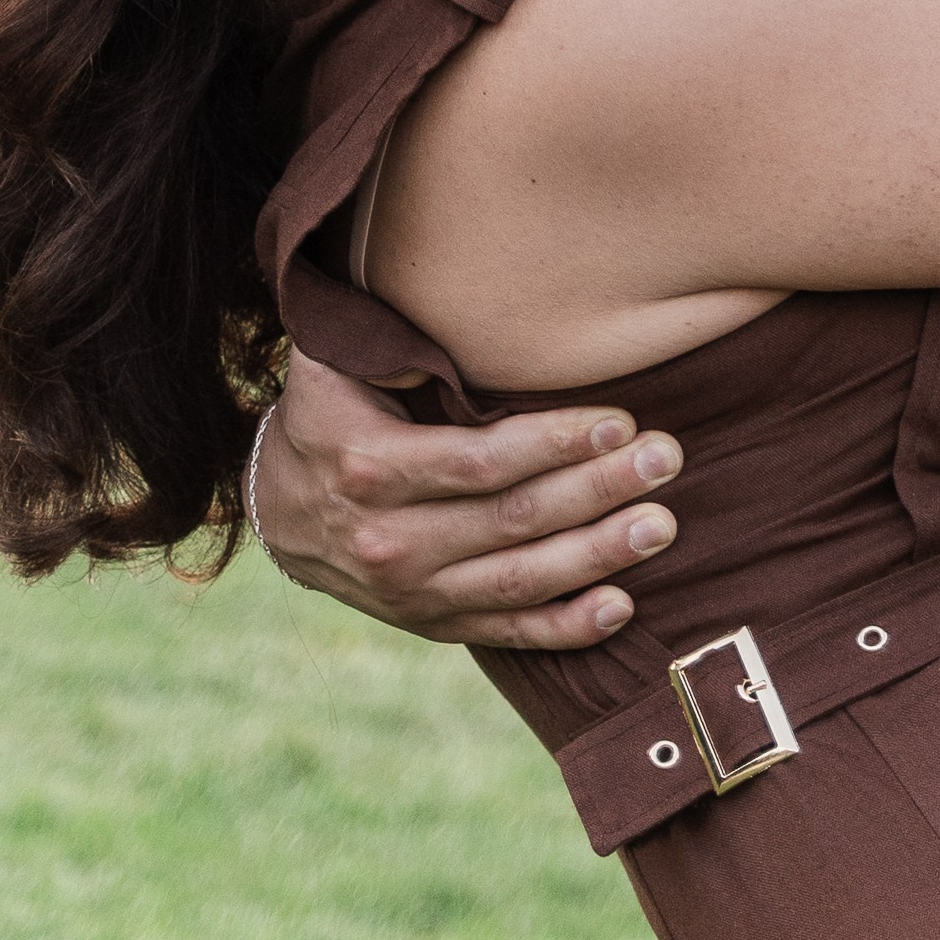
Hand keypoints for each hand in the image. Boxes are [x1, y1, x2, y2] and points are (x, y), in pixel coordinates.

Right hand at [251, 346, 685, 649]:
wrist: (274, 508)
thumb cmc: (326, 411)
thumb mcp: (334, 363)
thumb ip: (388, 338)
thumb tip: (454, 305)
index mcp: (370, 469)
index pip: (480, 461)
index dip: (554, 444)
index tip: (620, 421)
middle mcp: (390, 542)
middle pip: (513, 520)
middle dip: (597, 489)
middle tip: (665, 459)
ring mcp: (411, 594)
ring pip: (519, 581)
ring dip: (597, 555)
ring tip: (660, 526)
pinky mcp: (431, 624)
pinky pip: (505, 634)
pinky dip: (564, 627)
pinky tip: (621, 606)